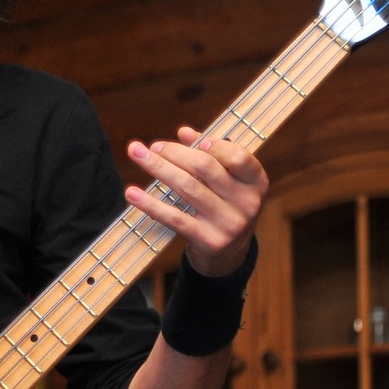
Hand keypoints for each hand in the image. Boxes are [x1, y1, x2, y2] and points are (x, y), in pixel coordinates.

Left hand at [125, 128, 266, 276]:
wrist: (229, 255)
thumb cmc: (225, 206)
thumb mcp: (229, 182)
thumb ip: (211, 155)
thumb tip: (184, 133)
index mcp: (256, 182)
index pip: (239, 157)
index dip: (214, 144)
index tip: (183, 136)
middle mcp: (247, 203)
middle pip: (206, 168)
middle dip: (174, 153)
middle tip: (152, 146)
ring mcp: (229, 223)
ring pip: (188, 188)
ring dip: (158, 168)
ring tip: (137, 155)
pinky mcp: (209, 241)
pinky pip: (175, 218)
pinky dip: (151, 204)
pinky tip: (132, 193)